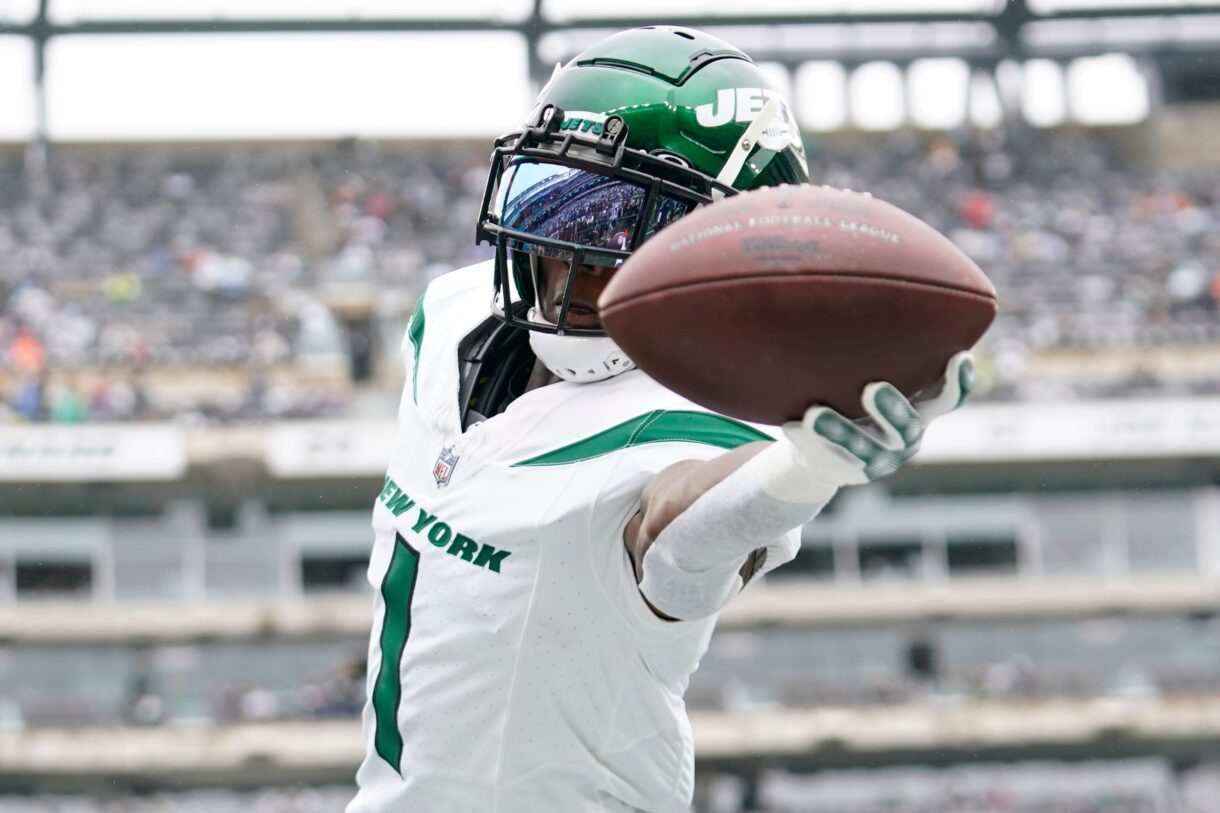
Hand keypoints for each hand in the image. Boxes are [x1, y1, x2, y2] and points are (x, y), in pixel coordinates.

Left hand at [781, 352, 974, 486]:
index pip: (948, 398)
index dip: (959, 381)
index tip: (960, 356)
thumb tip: (867, 284)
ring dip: (838, 429)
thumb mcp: (876, 376)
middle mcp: (906, 438)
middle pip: (907, 427)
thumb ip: (885, 353)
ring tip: (813, 413)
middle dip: (891, 408)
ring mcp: (878, 459)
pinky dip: (808, 441)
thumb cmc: (858, 397)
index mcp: (921, 410)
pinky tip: (791, 426)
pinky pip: (828, 457)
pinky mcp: (847, 472)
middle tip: (872, 388)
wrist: (831, 451)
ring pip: (862, 447)